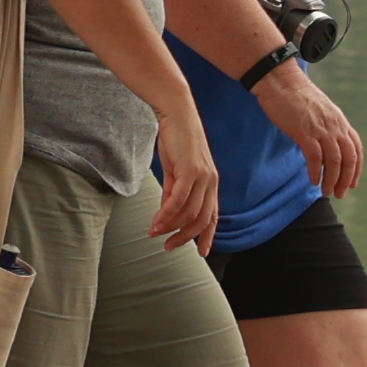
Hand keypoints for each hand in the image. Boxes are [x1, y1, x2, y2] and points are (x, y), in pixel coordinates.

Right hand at [147, 94, 222, 252]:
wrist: (176, 114)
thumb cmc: (176, 141)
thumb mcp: (176, 172)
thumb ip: (173, 193)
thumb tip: (167, 214)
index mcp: (211, 184)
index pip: (212, 216)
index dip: (207, 236)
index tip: (201, 253)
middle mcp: (211, 182)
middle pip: (201, 219)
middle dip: (184, 237)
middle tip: (168, 246)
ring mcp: (203, 176)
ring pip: (189, 212)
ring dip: (170, 226)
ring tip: (155, 233)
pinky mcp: (191, 170)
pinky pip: (179, 200)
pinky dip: (166, 214)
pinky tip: (156, 222)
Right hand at [266, 64, 364, 197]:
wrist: (281, 81)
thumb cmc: (296, 96)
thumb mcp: (320, 110)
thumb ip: (328, 126)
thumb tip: (329, 143)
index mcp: (340, 121)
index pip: (356, 148)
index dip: (357, 168)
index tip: (353, 183)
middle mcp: (335, 126)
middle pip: (349, 158)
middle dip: (346, 179)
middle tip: (340, 193)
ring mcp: (321, 129)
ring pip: (334, 162)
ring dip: (332, 180)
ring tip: (327, 191)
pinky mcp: (304, 132)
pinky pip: (315, 158)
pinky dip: (316, 172)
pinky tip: (313, 181)